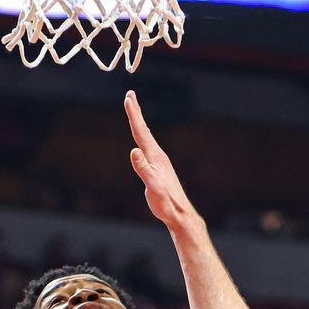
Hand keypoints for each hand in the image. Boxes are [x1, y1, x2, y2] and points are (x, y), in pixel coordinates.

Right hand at [124, 91, 199, 229]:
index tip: (128, 97)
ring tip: (134, 113)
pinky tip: (141, 141)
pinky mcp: (159, 169)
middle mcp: (158, 156)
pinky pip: (148, 148)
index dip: (134, 114)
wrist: (179, 213)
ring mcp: (159, 162)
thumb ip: (143, 169)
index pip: (141, 132)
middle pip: (144, 130)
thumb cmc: (166, 202)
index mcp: (155, 157)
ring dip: (139, 124)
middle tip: (130, 95)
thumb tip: (133, 151)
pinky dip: (142, 138)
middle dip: (136, 113)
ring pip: (146, 138)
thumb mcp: (152, 186)